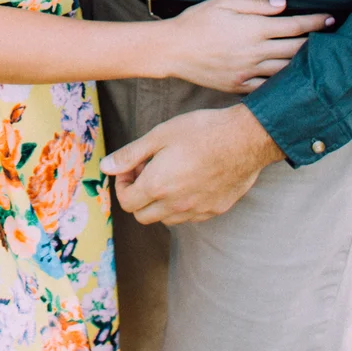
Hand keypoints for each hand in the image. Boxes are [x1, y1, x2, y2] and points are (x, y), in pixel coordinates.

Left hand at [104, 106, 282, 225]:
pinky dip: (181, 205)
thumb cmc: (202, 131)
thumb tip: (105, 167)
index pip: (126, 202)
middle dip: (138, 195)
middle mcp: (175, 205)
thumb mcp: (160, 135)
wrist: (245, 138)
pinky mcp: (214, 210)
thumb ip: (130, 154)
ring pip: (165, 219)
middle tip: (147, 171)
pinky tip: (190, 181)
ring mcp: (196, 211)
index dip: (123, 184)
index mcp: (157, 186)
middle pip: (142, 215)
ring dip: (159, 202)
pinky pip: (189, 217)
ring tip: (169, 175)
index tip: (132, 167)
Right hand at [156, 0, 333, 92]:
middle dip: (317, 43)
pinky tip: (293, 82)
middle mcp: (255, 51)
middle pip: (296, 49)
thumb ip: (256, 3)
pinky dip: (283, 84)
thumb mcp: (224, 2)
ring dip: (304, 65)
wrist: (171, 49)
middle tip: (334, 40)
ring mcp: (248, 71)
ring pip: (286, 70)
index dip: (316, 22)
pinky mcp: (238, 86)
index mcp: (253, 28)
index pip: (294, 25)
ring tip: (320, 61)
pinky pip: (267, 88)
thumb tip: (283, 5)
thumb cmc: (196, 21)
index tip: (331, 19)